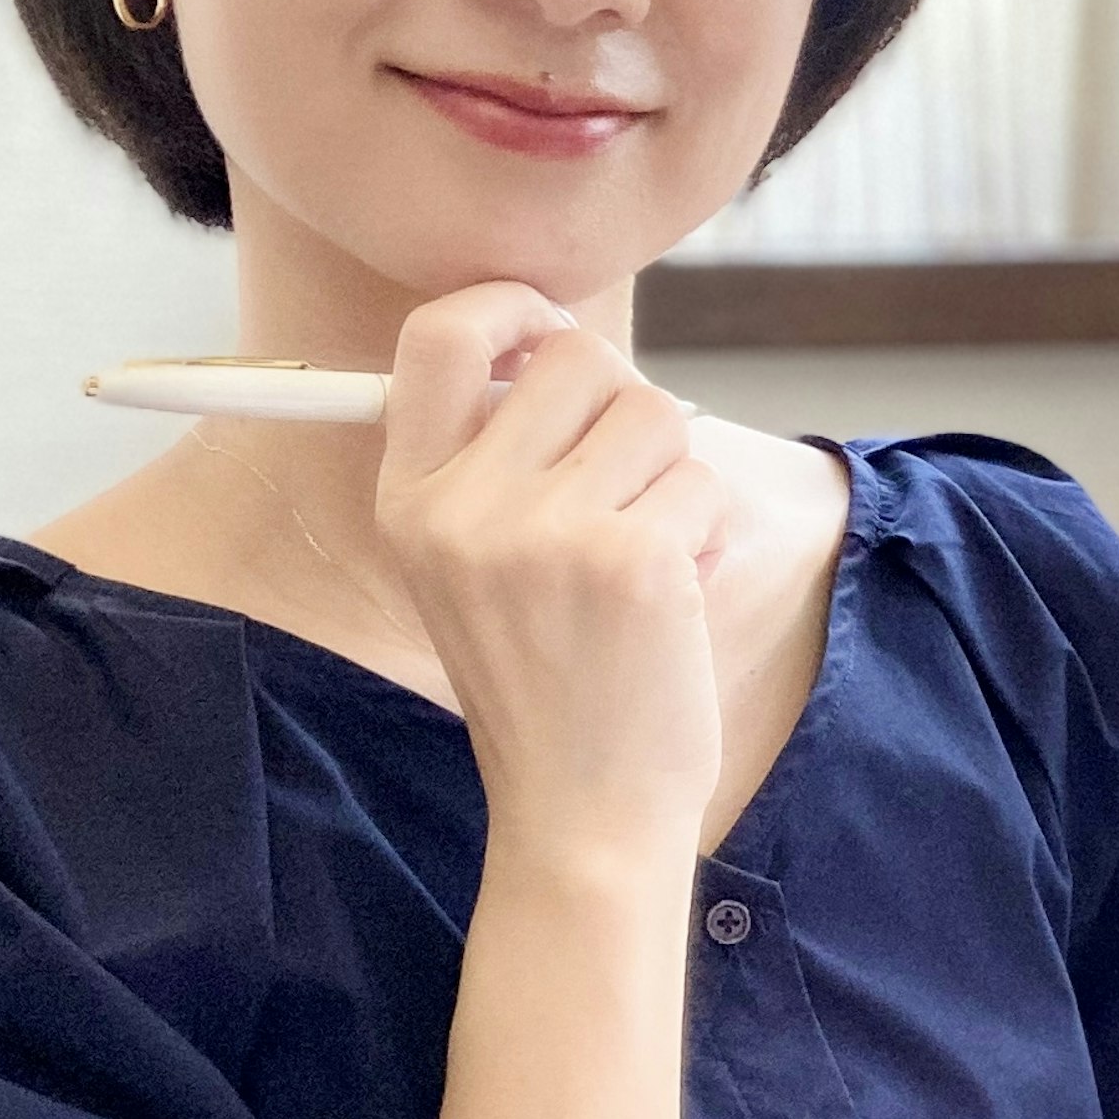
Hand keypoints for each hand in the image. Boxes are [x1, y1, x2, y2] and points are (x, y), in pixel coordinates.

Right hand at [376, 282, 730, 859]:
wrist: (583, 812)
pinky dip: (708, 531)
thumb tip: (558, 340)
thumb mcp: (472, 566)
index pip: (437, 337)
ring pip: (656, 412)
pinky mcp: (631, 561)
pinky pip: (701, 483)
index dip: (508, 306)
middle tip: (626, 485)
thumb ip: (495, 458)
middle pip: (577, 356)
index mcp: (409, 499)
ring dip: (674, 473)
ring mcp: (546, 533)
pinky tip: (675, 597)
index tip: (547, 330)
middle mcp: (463, 508)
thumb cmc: (547, 682)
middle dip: (626, 405)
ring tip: (646, 552)